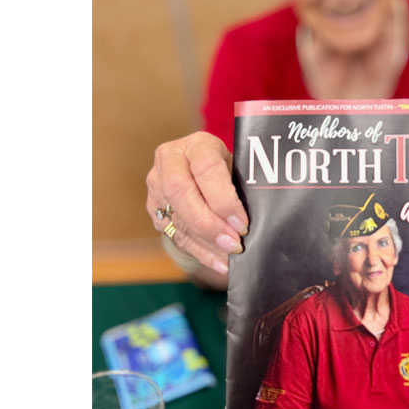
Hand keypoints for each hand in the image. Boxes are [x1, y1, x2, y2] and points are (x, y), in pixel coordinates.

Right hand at [146, 131, 248, 275]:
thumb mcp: (237, 167)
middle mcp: (170, 161)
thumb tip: (254, 223)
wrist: (200, 167)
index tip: (242, 224)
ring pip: (177, 217)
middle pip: (181, 193)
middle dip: (210, 224)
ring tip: (229, 257)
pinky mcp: (154, 209)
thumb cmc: (228, 168)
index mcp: (196, 145)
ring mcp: (157, 185)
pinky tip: (219, 263)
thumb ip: (241, 187)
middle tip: (234, 244)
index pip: (206, 169)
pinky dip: (200, 252)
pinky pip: (175, 235)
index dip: (224, 200)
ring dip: (206, 242)